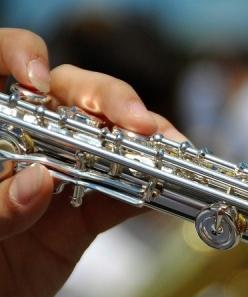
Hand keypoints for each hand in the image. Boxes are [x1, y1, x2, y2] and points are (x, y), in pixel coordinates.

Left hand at [0, 29, 184, 296]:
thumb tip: (42, 178)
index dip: (19, 59)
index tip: (38, 83)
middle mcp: (16, 149)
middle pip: (64, 98)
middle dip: (104, 99)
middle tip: (134, 123)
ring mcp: (52, 184)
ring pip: (102, 144)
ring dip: (140, 144)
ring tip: (166, 149)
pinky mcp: (77, 222)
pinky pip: (116, 199)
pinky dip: (143, 192)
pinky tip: (163, 187)